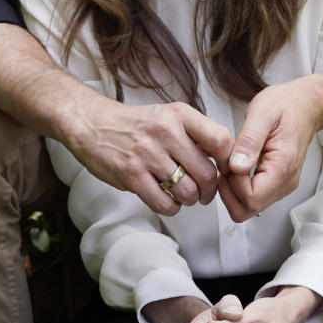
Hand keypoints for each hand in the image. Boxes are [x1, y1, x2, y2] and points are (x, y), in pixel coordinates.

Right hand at [63, 95, 233, 215]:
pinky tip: (168, 200)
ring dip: (190, 200)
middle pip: (207, 173)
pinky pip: (164, 203)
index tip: (225, 172)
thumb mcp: (169, 116)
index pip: (220, 140)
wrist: (93, 124)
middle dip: (209, 191)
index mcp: (180, 115)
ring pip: (187, 191)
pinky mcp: (131, 174)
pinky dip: (171, 208)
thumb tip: (223, 160)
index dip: (228, 163)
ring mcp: (147, 154)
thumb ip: (195, 134)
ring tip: (184, 196)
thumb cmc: (136, 125)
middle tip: (205, 193)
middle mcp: (165, 132)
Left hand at [219, 77, 322, 222]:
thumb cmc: (287, 105)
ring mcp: (282, 185)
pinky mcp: (277, 183)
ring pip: (249, 207)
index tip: (229, 162)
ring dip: (233, 189)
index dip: (232, 184)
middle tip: (226, 165)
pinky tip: (238, 165)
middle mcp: (285, 182)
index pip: (251, 198)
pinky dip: (239, 187)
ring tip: (233, 161)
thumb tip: (236, 167)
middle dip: (229, 191)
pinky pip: (253, 197)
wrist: (306, 104)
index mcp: (283, 166)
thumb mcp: (262, 113)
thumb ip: (249, 141)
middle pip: (248, 209)